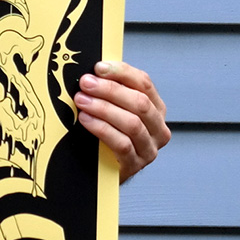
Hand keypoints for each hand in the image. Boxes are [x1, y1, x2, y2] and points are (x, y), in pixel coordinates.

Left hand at [75, 61, 170, 182]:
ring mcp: (149, 148)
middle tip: (86, 83)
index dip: (121, 72)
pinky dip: (102, 129)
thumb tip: (95, 71)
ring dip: (103, 108)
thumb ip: (112, 92)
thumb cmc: (110, 138)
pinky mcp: (135, 165)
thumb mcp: (114, 111)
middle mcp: (157, 128)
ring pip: (132, 123)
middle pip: (139, 102)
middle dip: (110, 90)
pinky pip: (121, 144)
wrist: (105, 172)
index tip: (99, 67)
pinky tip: (86, 120)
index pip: (144, 84)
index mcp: (156, 109)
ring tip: (82, 101)